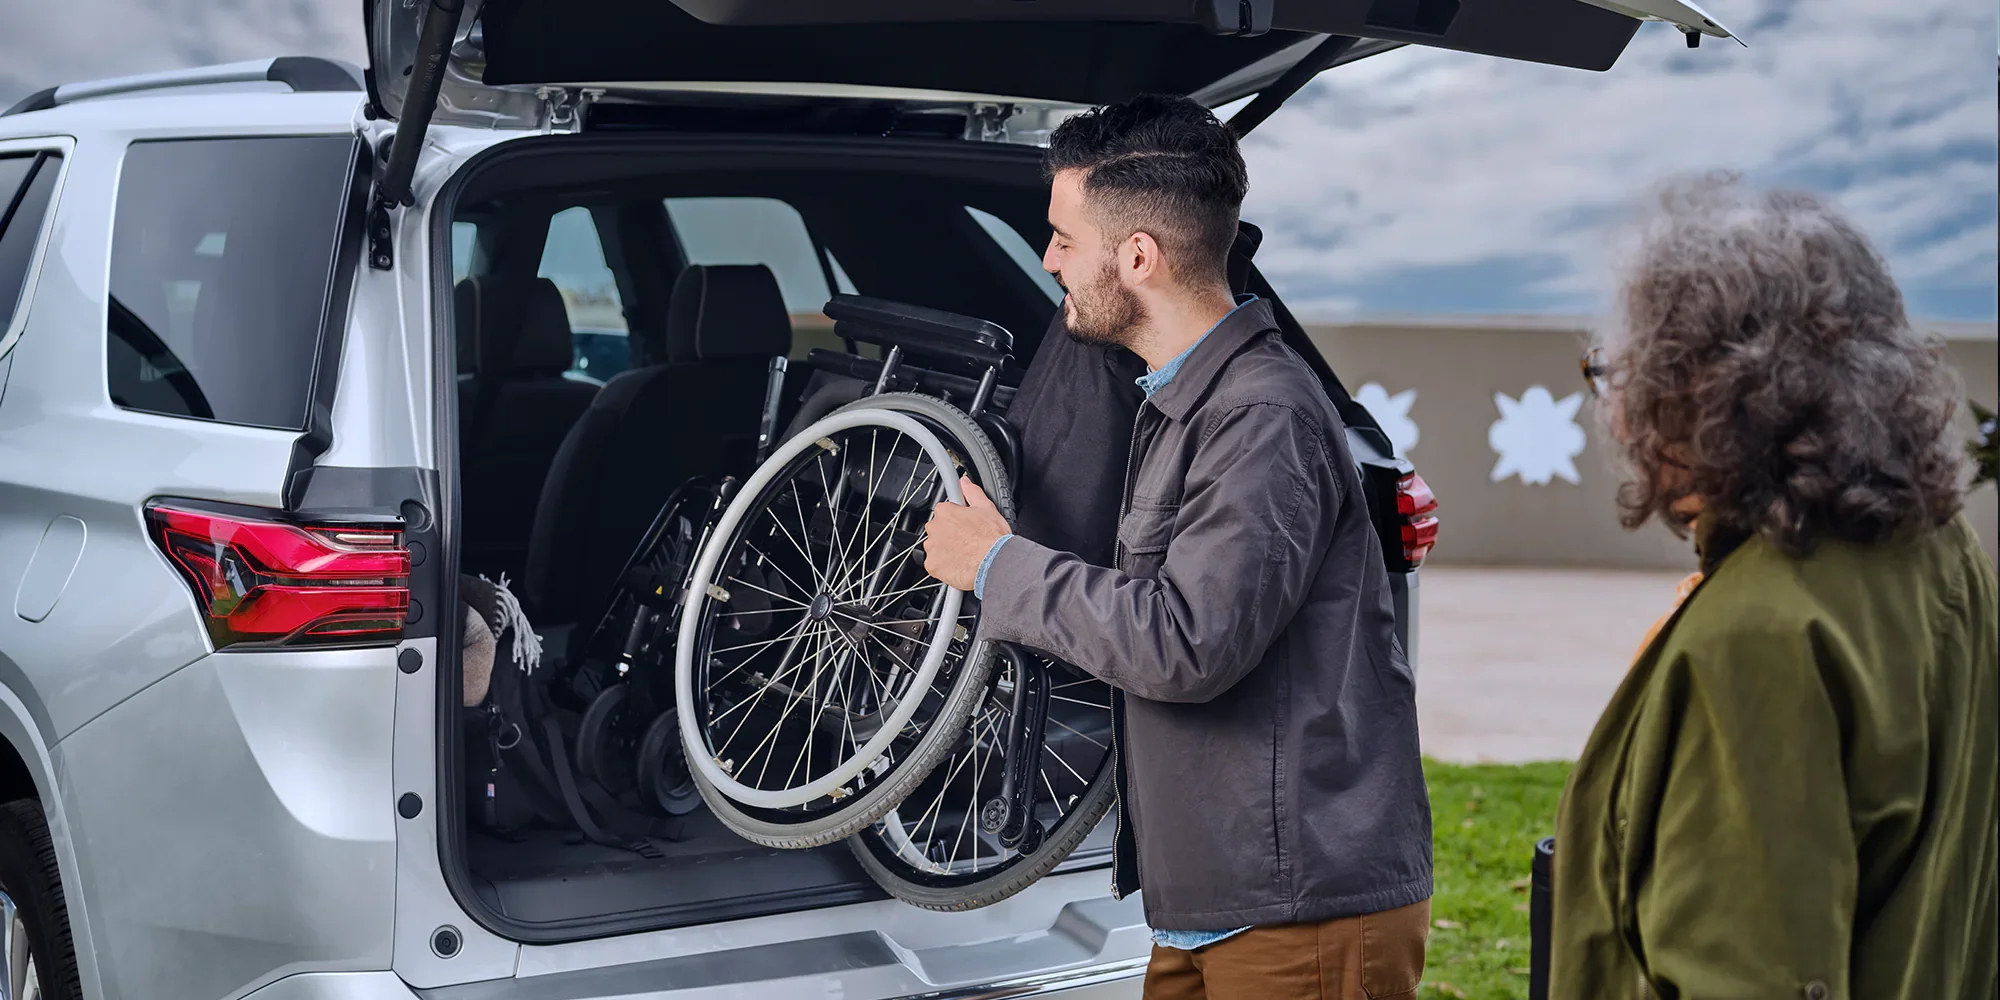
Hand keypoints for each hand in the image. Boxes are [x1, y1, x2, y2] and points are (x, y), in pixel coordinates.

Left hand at [923, 476, 1010, 591]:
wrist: (995, 563)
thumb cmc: (992, 538)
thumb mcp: (987, 508)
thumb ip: (972, 492)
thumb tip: (965, 482)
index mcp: (945, 512)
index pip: (944, 511)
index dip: (956, 519)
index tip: (964, 525)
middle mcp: (935, 528)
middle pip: (938, 529)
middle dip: (949, 534)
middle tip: (967, 540)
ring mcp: (932, 548)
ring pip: (935, 547)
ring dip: (946, 550)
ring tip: (965, 554)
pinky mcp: (932, 565)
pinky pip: (935, 564)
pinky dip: (944, 565)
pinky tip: (959, 563)